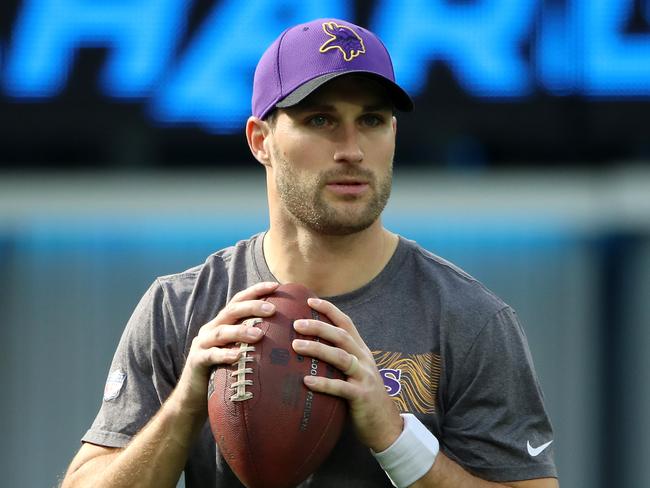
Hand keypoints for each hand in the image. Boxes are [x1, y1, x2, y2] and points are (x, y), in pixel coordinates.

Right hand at [174, 281, 278, 414]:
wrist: (194, 397)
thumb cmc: (223, 372)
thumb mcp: (239, 351)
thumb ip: (253, 340)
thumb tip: (287, 333)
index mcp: (222, 323)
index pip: (239, 300)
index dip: (255, 291)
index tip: (275, 285)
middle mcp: (211, 329)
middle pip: (231, 311)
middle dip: (252, 307)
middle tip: (272, 309)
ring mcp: (202, 344)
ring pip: (221, 332)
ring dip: (241, 331)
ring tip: (259, 335)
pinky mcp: (196, 361)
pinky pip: (211, 356)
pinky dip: (225, 355)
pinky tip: (238, 357)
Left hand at [292, 298, 402, 451]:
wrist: (385, 425)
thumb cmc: (362, 396)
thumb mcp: (354, 372)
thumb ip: (338, 358)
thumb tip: (308, 346)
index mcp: (361, 351)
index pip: (346, 323)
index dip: (329, 310)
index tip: (309, 300)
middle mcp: (364, 359)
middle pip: (341, 336)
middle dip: (319, 327)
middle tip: (296, 324)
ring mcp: (364, 377)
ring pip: (341, 357)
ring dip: (318, 349)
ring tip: (296, 346)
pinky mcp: (361, 396)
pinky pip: (341, 387)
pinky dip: (323, 383)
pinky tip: (306, 381)